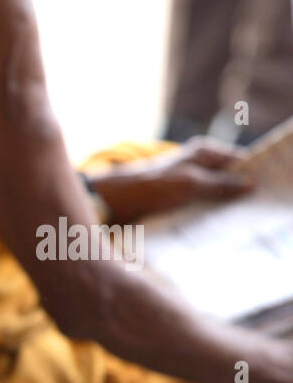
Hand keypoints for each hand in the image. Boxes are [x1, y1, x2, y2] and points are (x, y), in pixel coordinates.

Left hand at [87, 137, 253, 222]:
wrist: (113, 202)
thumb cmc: (151, 187)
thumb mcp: (191, 184)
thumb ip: (220, 184)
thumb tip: (250, 184)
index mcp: (204, 152)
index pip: (239, 160)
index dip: (254, 173)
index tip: (269, 190)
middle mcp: (197, 164)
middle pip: (228, 178)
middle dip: (241, 193)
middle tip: (258, 211)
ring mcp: (186, 182)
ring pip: (213, 194)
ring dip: (223, 207)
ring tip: (242, 223)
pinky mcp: (175, 199)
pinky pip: (198, 206)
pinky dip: (207, 214)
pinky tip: (217, 229)